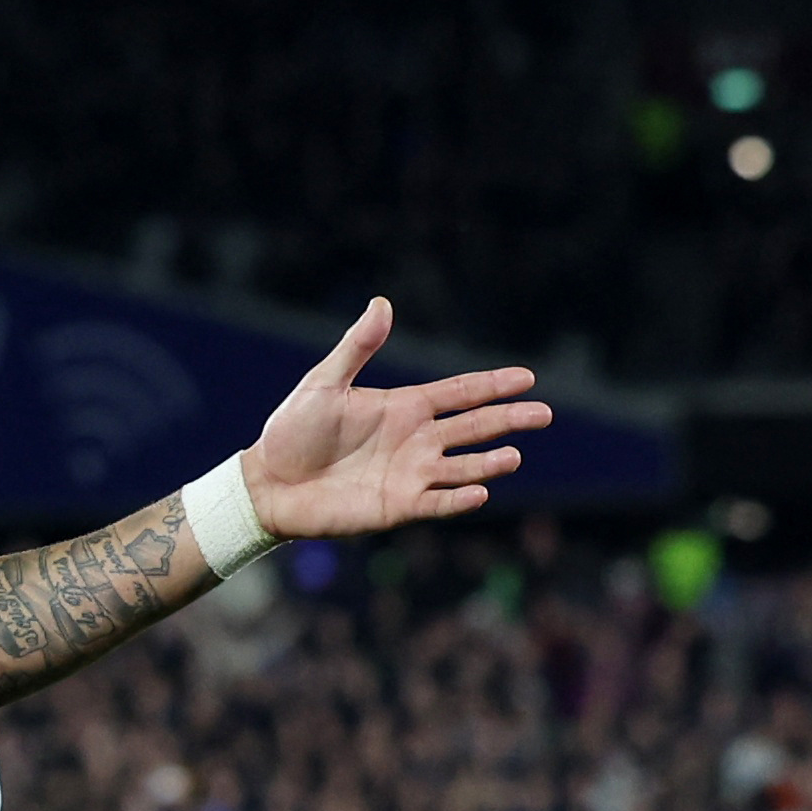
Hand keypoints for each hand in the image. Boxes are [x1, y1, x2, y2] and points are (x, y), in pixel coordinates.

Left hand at [242, 296, 553, 539]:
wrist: (267, 484)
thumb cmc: (291, 432)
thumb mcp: (324, 383)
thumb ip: (357, 348)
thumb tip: (382, 303)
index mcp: (404, 407)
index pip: (460, 393)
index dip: (493, 385)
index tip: (528, 378)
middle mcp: (415, 440)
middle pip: (474, 427)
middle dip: (509, 419)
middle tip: (544, 414)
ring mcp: (410, 475)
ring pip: (463, 467)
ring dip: (489, 462)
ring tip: (513, 455)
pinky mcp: (397, 507)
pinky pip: (437, 503)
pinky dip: (458, 499)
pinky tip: (480, 492)